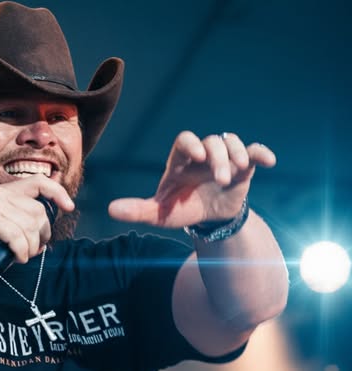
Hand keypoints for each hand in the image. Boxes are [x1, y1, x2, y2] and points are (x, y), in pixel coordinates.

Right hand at [0, 176, 74, 263]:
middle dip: (40, 235)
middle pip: (39, 211)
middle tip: (30, 249)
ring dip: (30, 247)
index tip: (69, 207)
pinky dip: (20, 251)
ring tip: (20, 254)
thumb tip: (51, 226)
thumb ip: (31, 223)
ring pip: (30, 226)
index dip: (57, 192)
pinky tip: (15, 257)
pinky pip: (17, 236)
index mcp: (7, 192)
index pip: (39, 182)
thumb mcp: (15, 231)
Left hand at [108, 131, 275, 226]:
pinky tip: (269, 161)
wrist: (207, 220)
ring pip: (232, 143)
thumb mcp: (159, 214)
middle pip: (212, 141)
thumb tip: (111, 210)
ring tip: (234, 176)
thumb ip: (137, 210)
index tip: (197, 156)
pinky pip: (254, 152)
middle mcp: (202, 156)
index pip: (184, 142)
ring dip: (236, 156)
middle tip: (220, 178)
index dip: (192, 144)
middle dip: (217, 157)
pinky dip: (261, 153)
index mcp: (180, 163)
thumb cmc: (180, 210)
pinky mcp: (243, 167)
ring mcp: (224, 158)